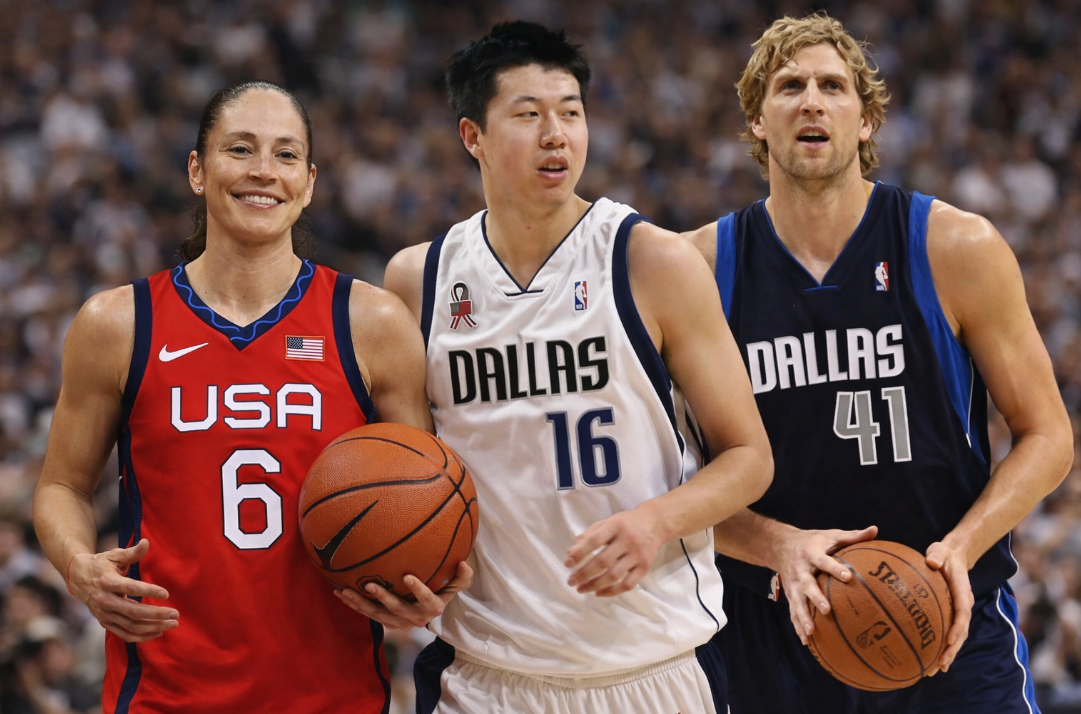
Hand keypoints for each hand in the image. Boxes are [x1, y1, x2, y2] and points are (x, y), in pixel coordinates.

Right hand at [67, 539, 178, 641]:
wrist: (78, 578)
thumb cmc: (102, 564)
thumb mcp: (115, 555)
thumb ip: (132, 552)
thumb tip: (146, 542)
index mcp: (107, 581)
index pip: (130, 588)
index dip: (149, 591)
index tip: (166, 594)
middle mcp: (104, 600)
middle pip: (133, 612)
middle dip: (156, 614)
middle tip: (175, 614)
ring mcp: (104, 614)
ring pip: (131, 626)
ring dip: (153, 627)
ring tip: (172, 624)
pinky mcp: (105, 623)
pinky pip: (124, 634)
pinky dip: (141, 636)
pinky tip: (158, 632)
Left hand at [336, 561, 472, 630]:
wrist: (431, 611)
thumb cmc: (444, 591)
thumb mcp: (457, 585)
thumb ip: (463, 577)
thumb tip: (464, 562)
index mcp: (433, 609)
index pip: (426, 600)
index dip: (417, 590)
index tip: (407, 576)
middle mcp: (415, 619)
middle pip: (396, 610)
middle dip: (382, 598)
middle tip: (369, 584)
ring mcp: (398, 622)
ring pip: (377, 615)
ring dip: (360, 604)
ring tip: (345, 591)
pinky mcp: (386, 621)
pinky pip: (368, 614)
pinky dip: (354, 605)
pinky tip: (339, 592)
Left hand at [565, 506, 664, 596]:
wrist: (655, 523)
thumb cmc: (625, 523)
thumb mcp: (606, 522)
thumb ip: (588, 535)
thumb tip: (571, 554)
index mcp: (616, 526)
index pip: (594, 541)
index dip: (580, 553)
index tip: (567, 563)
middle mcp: (628, 540)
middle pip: (603, 561)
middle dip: (584, 574)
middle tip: (571, 581)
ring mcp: (638, 555)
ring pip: (614, 575)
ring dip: (595, 585)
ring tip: (581, 589)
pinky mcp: (645, 567)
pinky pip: (628, 584)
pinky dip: (612, 592)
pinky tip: (599, 593)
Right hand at [779, 525, 878, 643]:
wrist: (780, 544)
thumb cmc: (813, 541)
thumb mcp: (830, 535)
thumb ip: (852, 536)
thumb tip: (875, 530)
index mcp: (810, 553)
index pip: (823, 561)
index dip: (835, 568)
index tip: (848, 577)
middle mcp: (799, 570)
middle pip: (806, 585)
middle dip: (815, 597)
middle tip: (827, 610)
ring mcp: (792, 584)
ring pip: (796, 602)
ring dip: (802, 617)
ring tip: (812, 632)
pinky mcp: (789, 594)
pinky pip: (793, 611)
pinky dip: (798, 626)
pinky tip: (807, 642)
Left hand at [924, 541, 972, 675]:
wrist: (953, 556)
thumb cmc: (943, 554)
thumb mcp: (940, 551)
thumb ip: (937, 556)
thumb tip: (932, 561)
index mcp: (963, 591)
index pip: (963, 612)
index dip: (957, 627)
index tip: (950, 640)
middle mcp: (964, 605)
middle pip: (962, 632)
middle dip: (952, 650)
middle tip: (940, 664)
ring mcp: (959, 611)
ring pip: (957, 637)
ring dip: (948, 654)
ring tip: (936, 670)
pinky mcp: (952, 614)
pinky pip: (949, 633)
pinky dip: (943, 648)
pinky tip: (932, 661)